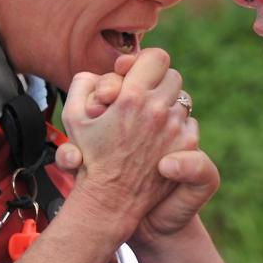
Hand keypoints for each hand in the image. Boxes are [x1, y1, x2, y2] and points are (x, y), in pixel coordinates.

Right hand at [61, 48, 196, 231]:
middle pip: (173, 76)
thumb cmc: (89, 160)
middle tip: (142, 98)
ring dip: (167, 105)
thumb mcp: (73, 117)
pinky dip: (177, 127)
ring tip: (149, 120)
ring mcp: (175, 129)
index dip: (145, 62)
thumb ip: (85, 83)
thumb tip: (106, 72)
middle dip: (157, 84)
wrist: (110, 204)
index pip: (156, 58)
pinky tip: (158, 138)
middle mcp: (157, 110)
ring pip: (183, 100)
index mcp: (131, 97)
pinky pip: (189, 124)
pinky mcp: (187, 147)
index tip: (136, 74)